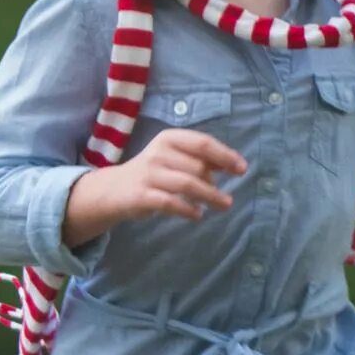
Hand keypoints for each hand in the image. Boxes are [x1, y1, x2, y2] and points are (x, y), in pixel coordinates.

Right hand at [66, 129, 246, 242]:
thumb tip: (231, 165)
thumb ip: (198, 158)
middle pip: (198, 167)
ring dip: (210, 197)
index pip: (202, 143)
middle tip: (224, 198)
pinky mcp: (141, 196)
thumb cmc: (151, 172)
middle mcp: (158, 153)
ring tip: (223, 206)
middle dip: (215, 184)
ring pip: (188, 184)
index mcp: (168, 139)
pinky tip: (197, 215)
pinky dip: (188, 210)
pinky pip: (171, 203)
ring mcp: (148, 175)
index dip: (225, 156)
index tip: (242, 169)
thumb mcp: (172, 157)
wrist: (112, 190)